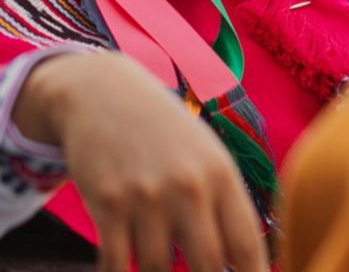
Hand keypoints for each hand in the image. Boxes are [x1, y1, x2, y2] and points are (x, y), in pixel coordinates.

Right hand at [13, 52, 266, 271]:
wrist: (101, 93)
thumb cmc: (162, 132)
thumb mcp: (205, 155)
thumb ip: (224, 205)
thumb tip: (244, 262)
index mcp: (221, 175)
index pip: (247, 245)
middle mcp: (189, 186)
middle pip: (209, 265)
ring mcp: (146, 196)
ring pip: (157, 270)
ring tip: (156, 255)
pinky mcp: (107, 204)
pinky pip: (115, 264)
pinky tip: (122, 266)